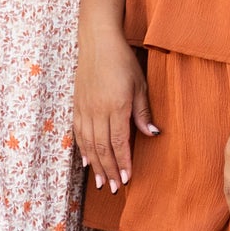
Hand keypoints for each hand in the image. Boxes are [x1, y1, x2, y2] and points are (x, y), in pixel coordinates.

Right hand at [74, 25, 157, 190]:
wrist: (97, 42)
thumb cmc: (123, 61)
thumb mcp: (140, 84)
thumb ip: (143, 111)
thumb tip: (152, 134)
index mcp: (116, 106)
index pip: (119, 142)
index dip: (123, 162)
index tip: (127, 179)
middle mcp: (98, 110)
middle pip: (102, 148)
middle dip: (109, 170)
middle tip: (114, 189)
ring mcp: (85, 109)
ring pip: (89, 144)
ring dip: (95, 165)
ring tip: (101, 183)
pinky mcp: (77, 105)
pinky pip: (79, 133)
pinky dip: (83, 150)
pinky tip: (86, 162)